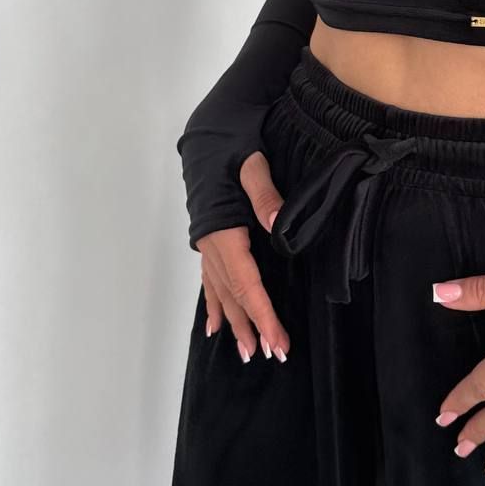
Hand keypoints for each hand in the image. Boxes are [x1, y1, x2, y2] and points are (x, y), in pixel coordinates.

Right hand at [194, 150, 290, 363]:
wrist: (208, 130)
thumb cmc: (233, 143)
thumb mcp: (252, 163)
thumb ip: (264, 194)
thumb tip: (278, 225)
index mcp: (223, 231)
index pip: (246, 283)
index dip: (262, 315)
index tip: (277, 341)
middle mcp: (211, 243)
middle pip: (233, 294)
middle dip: (251, 326)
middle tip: (269, 355)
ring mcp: (207, 242)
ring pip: (220, 291)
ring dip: (234, 322)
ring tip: (246, 351)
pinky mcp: (209, 237)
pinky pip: (210, 279)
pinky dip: (213, 303)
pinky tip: (214, 324)